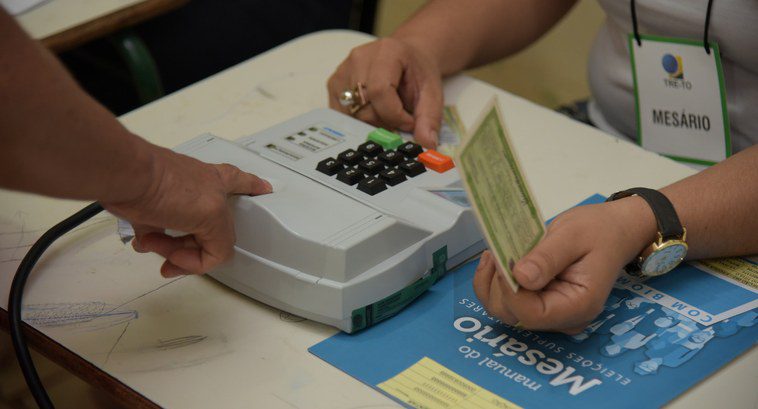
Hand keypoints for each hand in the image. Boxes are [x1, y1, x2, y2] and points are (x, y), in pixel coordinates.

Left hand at [102, 146, 271, 277]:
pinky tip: (146, 241)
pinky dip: (152, 242)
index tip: (264, 191)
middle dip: (196, 250)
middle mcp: (199, 192)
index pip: (244, 185)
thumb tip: (215, 256)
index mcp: (220, 185)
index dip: (255, 188)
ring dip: (171, 249)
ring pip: (182, 236)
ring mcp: (174, 201)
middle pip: (208, 228)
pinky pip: (157, 235)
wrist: (125, 180)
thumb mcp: (211, 215)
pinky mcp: (150, 208)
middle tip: (182, 259)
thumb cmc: (167, 185)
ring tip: (157, 245)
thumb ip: (222, 240)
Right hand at [327, 37, 442, 147]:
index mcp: (386, 52)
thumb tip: (427, 144)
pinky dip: (358, 119)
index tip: (408, 122)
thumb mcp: (432, 94)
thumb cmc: (418, 73)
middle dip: (384, 121)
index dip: (395, 115)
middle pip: (363, 106)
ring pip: (351, 114)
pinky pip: (342, 114)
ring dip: (370, 122)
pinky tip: (373, 110)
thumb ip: (430, 119)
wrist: (407, 57)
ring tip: (387, 111)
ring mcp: (343, 71)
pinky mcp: (334, 84)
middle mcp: (359, 58)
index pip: (380, 91)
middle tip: (400, 117)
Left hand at [472, 198, 656, 332]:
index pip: (532, 313)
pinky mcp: (540, 304)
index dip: (510, 291)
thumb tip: (520, 277)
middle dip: (497, 285)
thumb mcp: (573, 235)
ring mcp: (552, 314)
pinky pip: (509, 303)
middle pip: (514, 315)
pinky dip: (495, 284)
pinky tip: (495, 261)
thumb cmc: (598, 231)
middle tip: (494, 251)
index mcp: (579, 306)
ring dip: (491, 284)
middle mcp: (564, 318)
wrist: (612, 231)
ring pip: (506, 311)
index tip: (501, 260)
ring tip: (493, 253)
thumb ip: (547, 257)